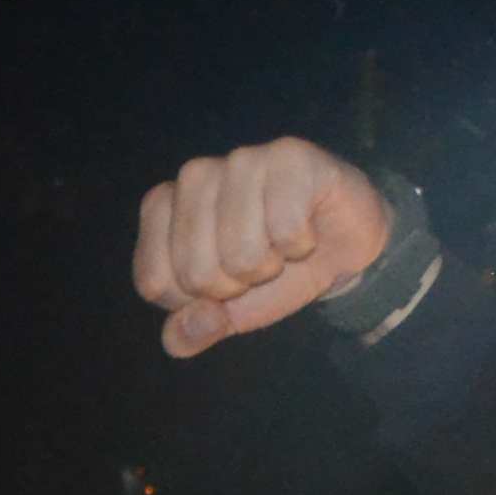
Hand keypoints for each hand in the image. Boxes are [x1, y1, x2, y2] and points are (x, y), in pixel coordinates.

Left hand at [134, 138, 395, 359]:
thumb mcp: (228, 312)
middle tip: (260, 262)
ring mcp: (240, 160)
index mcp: (161, 208)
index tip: (223, 281)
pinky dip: (301, 245)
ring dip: (271, 266)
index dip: (197, 302)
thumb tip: (177, 339)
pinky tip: (307, 227)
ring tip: (281, 245)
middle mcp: (194, 176)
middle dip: (237, 285)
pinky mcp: (289, 156)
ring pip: (241, 252)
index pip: (155, 282)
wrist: (340, 248)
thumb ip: (192, 331)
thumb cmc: (275, 271)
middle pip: (196, 272)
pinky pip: (286, 230)